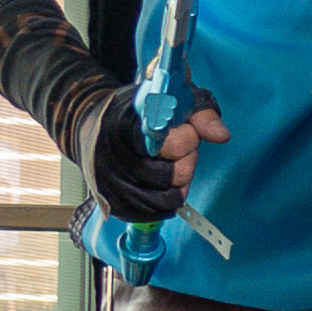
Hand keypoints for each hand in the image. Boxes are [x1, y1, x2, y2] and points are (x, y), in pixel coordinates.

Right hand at [59, 85, 222, 221]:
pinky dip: (167, 198)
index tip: (185, 129)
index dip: (188, 139)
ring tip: (169, 163)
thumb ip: (201, 114)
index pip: (173, 145)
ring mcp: (111, 185)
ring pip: (169, 197)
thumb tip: (222, 136)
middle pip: (176, 175)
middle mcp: (114, 158)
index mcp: (127, 125)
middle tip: (178, 148)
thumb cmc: (136, 111)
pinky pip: (157, 213)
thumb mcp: (170, 97)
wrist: (89, 126)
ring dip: (179, 181)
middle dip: (186, 159)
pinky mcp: (113, 205)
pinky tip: (162, 181)